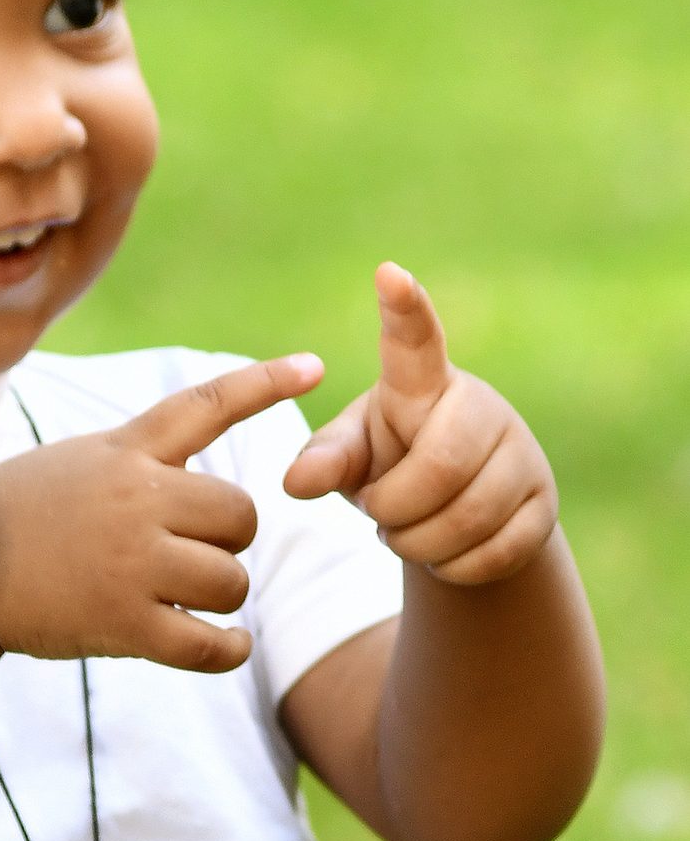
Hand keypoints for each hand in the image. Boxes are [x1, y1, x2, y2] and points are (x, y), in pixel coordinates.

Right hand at [0, 354, 324, 673]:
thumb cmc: (21, 514)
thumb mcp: (79, 460)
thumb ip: (142, 461)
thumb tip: (207, 490)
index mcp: (126, 451)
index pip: (206, 405)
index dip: (264, 383)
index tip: (316, 366)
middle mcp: (136, 498)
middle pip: (242, 514)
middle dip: (230, 538)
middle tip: (195, 551)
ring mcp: (132, 562)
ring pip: (232, 580)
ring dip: (220, 593)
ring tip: (180, 595)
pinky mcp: (125, 622)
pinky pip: (211, 642)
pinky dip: (227, 647)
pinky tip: (224, 644)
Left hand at [282, 262, 557, 584]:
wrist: (458, 517)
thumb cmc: (391, 465)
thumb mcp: (351, 457)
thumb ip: (325, 461)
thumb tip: (295, 482)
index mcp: (423, 383)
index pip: (415, 340)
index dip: (404, 309)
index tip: (388, 273)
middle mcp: (480, 406)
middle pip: (441, 465)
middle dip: (396, 507)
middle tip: (377, 513)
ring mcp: (521, 453)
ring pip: (468, 517)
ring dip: (419, 542)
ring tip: (404, 532)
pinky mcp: (545, 504)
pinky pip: (494, 552)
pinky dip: (453, 567)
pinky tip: (443, 552)